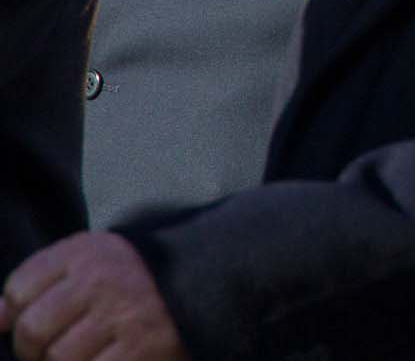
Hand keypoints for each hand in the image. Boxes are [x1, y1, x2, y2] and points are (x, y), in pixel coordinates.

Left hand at [0, 233, 188, 360]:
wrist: (208, 282)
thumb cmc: (137, 278)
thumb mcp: (92, 263)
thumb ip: (42, 283)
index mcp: (87, 251)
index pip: (19, 288)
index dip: (18, 313)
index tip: (40, 319)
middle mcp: (103, 279)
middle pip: (32, 329)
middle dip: (34, 349)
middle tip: (54, 348)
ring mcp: (123, 315)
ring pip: (57, 358)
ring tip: (86, 353)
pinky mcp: (141, 348)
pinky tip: (108, 358)